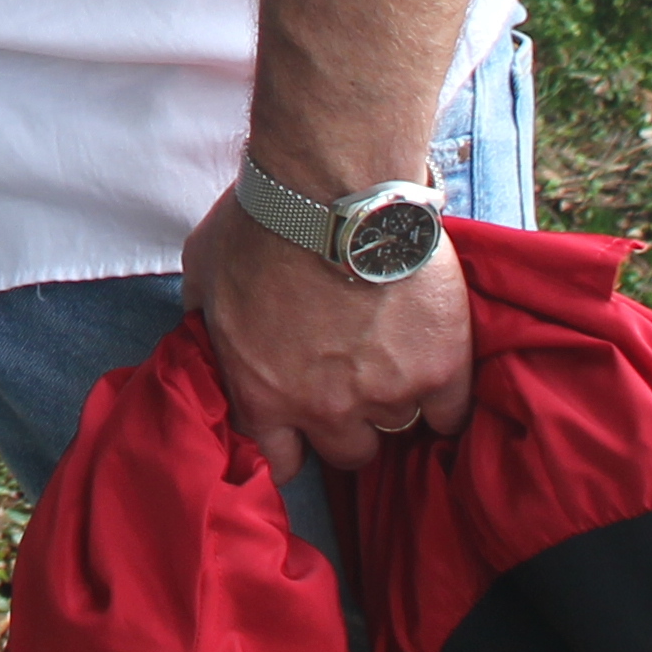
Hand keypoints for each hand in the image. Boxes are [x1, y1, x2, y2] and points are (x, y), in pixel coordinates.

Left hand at [180, 187, 471, 485]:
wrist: (332, 192)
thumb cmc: (261, 222)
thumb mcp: (203, 270)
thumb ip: (205, 314)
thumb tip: (201, 326)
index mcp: (262, 394)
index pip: (280, 459)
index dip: (292, 444)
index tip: (301, 428)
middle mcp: (325, 408)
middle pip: (348, 451)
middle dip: (346, 422)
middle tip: (350, 382)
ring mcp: (386, 393)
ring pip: (397, 424)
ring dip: (393, 397)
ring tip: (390, 354)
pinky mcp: (441, 370)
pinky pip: (450, 414)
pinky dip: (445, 397)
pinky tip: (434, 370)